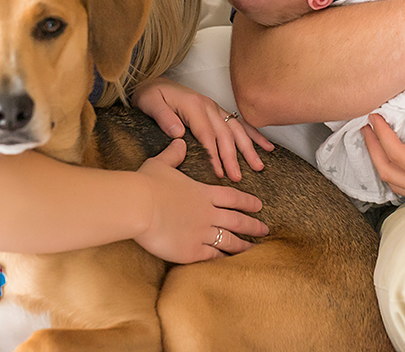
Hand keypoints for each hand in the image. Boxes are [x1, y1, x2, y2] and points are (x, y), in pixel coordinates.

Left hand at [132, 77, 272, 180]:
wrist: (153, 82)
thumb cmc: (151, 95)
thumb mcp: (150, 103)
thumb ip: (164, 117)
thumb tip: (178, 133)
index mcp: (193, 105)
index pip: (207, 134)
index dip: (214, 155)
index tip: (219, 173)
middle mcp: (208, 105)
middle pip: (225, 134)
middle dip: (233, 157)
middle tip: (237, 178)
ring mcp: (215, 107)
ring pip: (236, 129)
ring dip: (249, 148)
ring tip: (258, 165)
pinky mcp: (218, 110)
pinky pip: (239, 122)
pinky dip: (254, 134)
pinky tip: (266, 145)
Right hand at [134, 139, 268, 262]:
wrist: (139, 206)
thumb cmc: (148, 184)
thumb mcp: (161, 163)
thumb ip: (173, 154)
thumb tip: (179, 141)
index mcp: (203, 193)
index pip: (233, 197)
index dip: (247, 201)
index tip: (259, 206)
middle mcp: (208, 214)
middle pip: (237, 220)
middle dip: (253, 225)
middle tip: (265, 230)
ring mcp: (202, 233)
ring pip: (229, 241)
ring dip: (243, 245)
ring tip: (254, 249)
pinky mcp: (192, 251)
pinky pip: (213, 257)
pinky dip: (223, 260)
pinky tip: (230, 263)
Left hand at [362, 98, 404, 208]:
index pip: (398, 155)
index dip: (382, 135)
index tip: (373, 117)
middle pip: (389, 173)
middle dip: (372, 150)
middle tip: (365, 128)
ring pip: (398, 185)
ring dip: (382, 163)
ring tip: (374, 143)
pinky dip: (396, 175)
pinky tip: (398, 162)